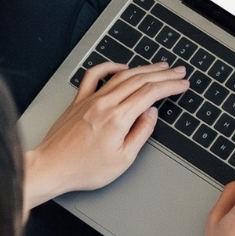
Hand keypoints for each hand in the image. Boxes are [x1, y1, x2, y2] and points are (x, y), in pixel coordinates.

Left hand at [23, 62, 188, 209]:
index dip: (170, 86)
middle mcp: (105, 103)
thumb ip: (141, 133)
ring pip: (122, 75)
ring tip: (159, 67)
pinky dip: (110, 67)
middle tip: (178, 72)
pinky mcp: (79, 101)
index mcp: (118, 118)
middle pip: (140, 79)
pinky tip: (121, 66)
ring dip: (144, 69)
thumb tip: (151, 114)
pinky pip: (95, 75)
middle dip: (163, 74)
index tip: (182, 84)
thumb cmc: (84, 168)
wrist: (52, 167)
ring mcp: (90, 99)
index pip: (151, 93)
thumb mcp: (123, 160)